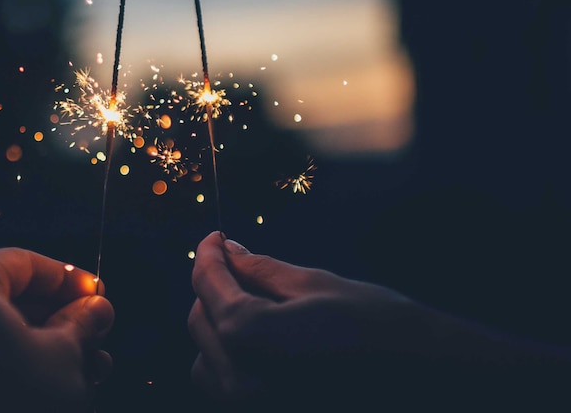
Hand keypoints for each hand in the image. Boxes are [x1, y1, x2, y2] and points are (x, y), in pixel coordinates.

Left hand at [0, 247, 114, 412]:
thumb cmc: (15, 407)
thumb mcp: (65, 357)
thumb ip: (82, 323)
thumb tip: (96, 308)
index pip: (22, 263)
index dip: (67, 277)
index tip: (97, 293)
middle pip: (3, 296)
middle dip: (55, 315)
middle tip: (94, 330)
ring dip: (38, 342)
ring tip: (86, 363)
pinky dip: (6, 362)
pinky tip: (50, 382)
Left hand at [187, 231, 570, 409]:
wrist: (432, 381)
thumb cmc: (379, 327)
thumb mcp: (315, 286)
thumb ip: (260, 270)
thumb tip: (229, 251)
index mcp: (249, 337)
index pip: (208, 285)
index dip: (208, 254)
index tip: (216, 237)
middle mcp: (240, 382)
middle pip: (200, 320)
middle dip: (215, 288)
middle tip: (240, 262)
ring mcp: (250, 408)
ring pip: (207, 357)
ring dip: (221, 326)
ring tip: (256, 304)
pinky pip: (227, 386)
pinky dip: (234, 360)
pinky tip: (266, 341)